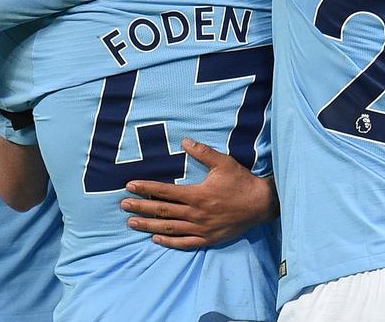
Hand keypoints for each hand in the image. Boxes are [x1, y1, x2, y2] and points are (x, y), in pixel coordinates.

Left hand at [120, 138, 277, 249]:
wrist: (261, 204)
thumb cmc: (241, 182)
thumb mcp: (224, 163)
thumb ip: (203, 152)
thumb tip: (184, 141)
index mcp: (197, 195)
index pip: (164, 192)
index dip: (145, 189)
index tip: (129, 186)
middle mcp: (196, 214)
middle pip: (162, 212)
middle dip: (140, 208)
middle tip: (123, 206)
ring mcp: (201, 229)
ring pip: (169, 229)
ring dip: (149, 226)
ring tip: (132, 224)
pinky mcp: (208, 239)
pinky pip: (185, 243)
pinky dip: (169, 242)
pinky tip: (156, 239)